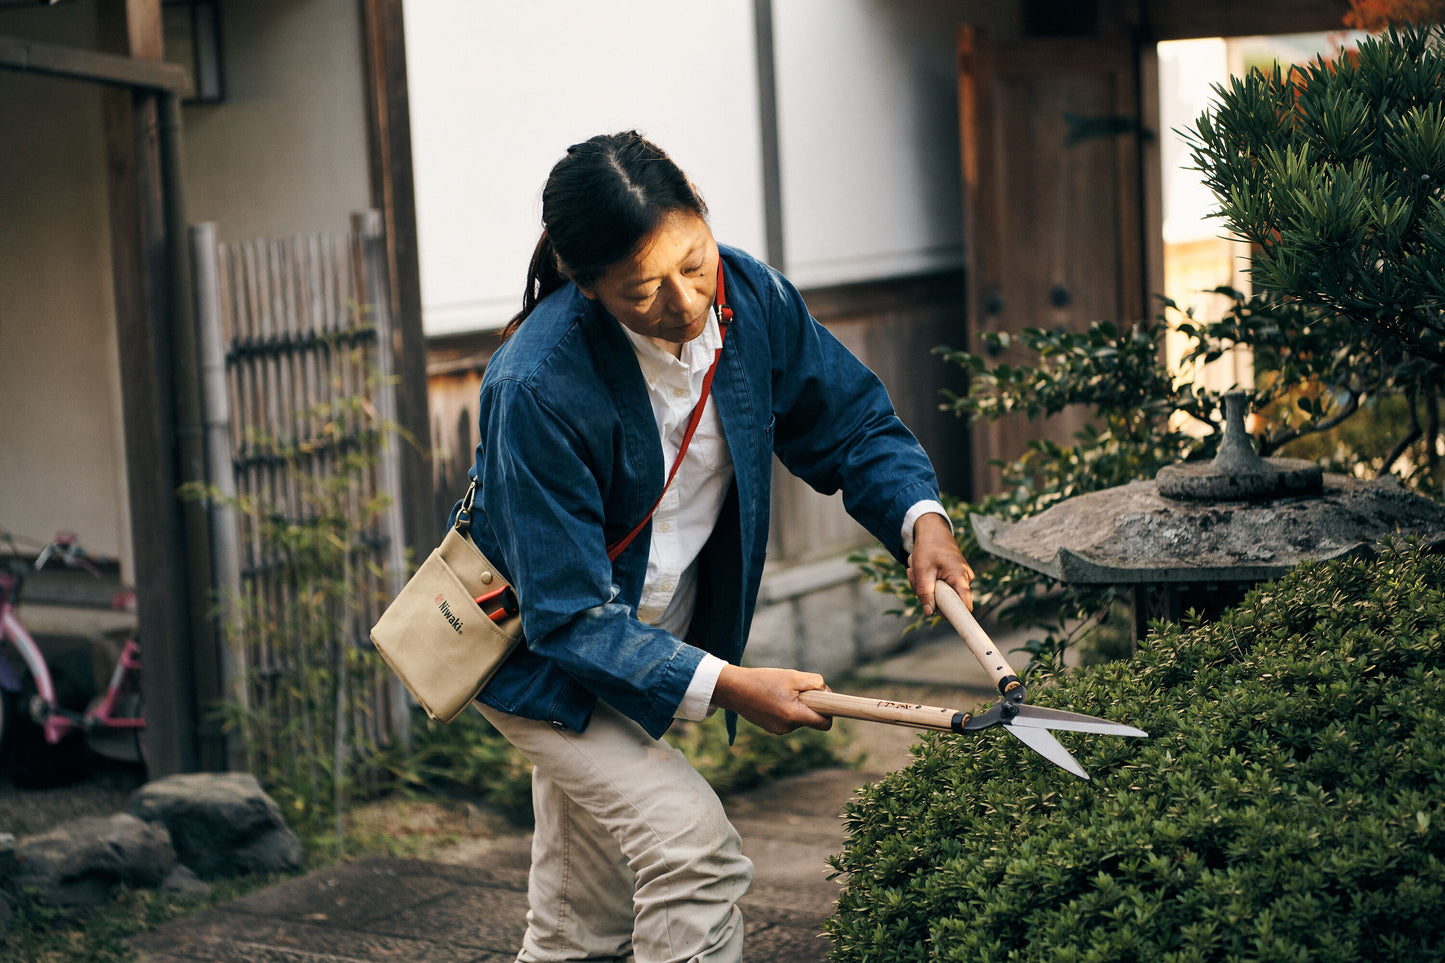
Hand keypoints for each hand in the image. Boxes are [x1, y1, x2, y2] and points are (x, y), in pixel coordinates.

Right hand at [711, 665, 832, 734]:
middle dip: (810, 705)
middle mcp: (787, 728)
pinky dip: (786, 709)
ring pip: (799, 718)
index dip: (830, 713)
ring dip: (797, 706)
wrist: (733, 689)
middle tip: (797, 688)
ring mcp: (778, 730)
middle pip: (811, 719)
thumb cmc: (763, 680)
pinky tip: (772, 698)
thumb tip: (827, 694)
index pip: (824, 724)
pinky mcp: (770, 728)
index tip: (830, 703)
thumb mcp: (792, 676)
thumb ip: (815, 684)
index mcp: (794, 716)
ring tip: (780, 692)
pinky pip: (787, 719)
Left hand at [907, 512, 974, 615]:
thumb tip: (929, 612)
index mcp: (961, 578)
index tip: (937, 612)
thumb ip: (925, 592)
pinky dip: (929, 582)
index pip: (964, 607)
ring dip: (926, 587)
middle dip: (929, 595)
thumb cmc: (928, 546)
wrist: (932, 529)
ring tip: (915, 570)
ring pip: (943, 594)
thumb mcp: (922, 570)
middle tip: (914, 579)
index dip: (952, 614)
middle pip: (949, 602)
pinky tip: (922, 571)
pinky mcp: (954, 576)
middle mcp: (965, 579)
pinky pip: (942, 587)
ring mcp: (961, 577)